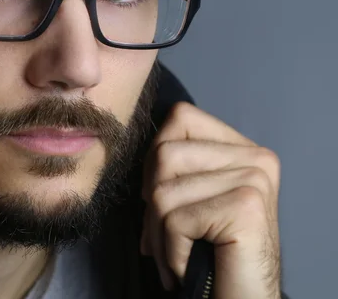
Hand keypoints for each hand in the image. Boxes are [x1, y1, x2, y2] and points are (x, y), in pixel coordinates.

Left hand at [141, 103, 280, 298]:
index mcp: (243, 148)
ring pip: (162, 191)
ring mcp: (254, 179)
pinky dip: (171, 252)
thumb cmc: (210, 254)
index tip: (161, 198)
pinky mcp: (246, 207)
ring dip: (158, 234)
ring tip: (178, 253)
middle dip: (151, 205)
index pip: (181, 117)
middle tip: (167, 237)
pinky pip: (174, 221)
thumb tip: (127, 142)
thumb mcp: (192, 199)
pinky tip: (189, 266)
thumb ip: (175, 167)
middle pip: (164, 154)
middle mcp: (255, 157)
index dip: (155, 158)